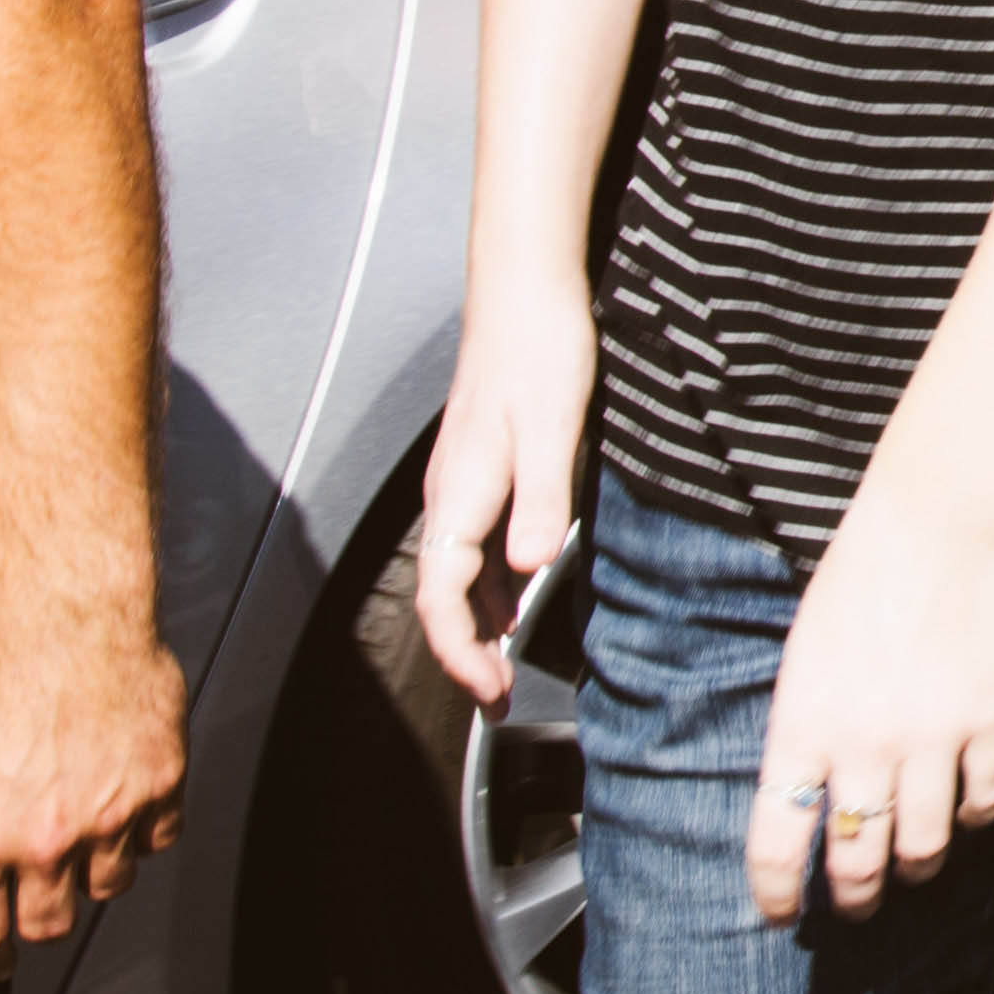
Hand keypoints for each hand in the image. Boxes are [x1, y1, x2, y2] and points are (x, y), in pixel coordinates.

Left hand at [0, 602, 186, 954]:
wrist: (68, 624)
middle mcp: (45, 841)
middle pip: (49, 924)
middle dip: (40, 918)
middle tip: (40, 900)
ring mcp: (110, 818)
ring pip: (110, 885)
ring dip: (94, 871)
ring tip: (85, 834)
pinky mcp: (161, 785)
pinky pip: (159, 837)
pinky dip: (144, 830)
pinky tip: (126, 803)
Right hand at [411, 276, 596, 707]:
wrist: (525, 291)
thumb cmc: (538, 351)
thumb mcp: (552, 428)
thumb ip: (542, 500)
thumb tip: (528, 568)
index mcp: (459, 496)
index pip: (441, 600)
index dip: (460, 655)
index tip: (488, 694)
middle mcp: (451, 498)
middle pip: (443, 599)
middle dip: (467, 656)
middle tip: (499, 701)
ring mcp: (463, 485)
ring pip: (457, 575)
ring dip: (478, 626)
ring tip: (506, 668)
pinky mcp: (483, 470)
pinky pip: (474, 546)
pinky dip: (490, 585)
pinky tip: (517, 597)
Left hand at [750, 483, 993, 925]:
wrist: (937, 520)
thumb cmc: (859, 576)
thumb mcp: (803, 659)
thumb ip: (807, 730)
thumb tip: (815, 793)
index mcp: (802, 726)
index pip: (778, 841)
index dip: (779, 894)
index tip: (786, 914)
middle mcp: (862, 744)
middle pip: (857, 860)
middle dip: (855, 897)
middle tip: (859, 905)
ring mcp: (932, 736)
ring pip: (925, 846)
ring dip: (918, 867)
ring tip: (918, 867)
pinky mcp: (991, 720)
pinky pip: (987, 801)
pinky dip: (978, 817)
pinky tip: (972, 811)